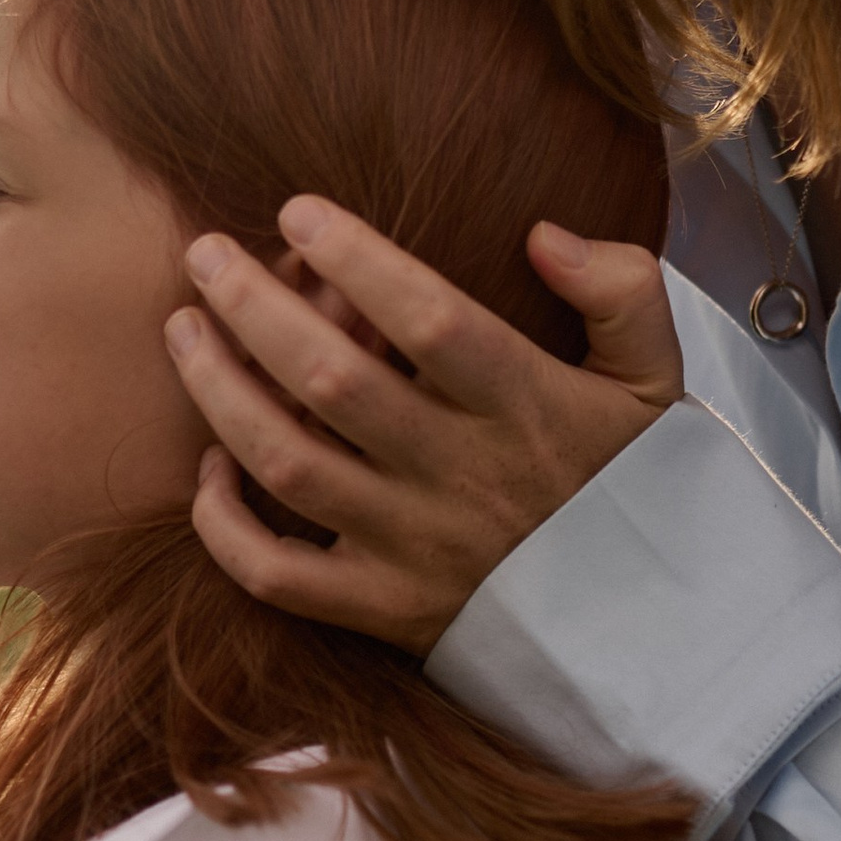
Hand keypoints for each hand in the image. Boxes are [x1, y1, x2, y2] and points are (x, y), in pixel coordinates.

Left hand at [164, 198, 684, 650]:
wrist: (647, 628)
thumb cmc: (631, 482)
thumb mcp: (656, 381)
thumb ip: (622, 291)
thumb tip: (544, 235)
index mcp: (524, 405)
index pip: (429, 320)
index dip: (357, 259)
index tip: (298, 212)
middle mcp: (459, 475)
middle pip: (333, 383)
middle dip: (255, 308)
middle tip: (205, 253)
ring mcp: (413, 547)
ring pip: (288, 466)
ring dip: (221, 393)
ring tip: (184, 329)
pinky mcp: (382, 608)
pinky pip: (278, 576)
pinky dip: (225, 527)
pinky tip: (209, 468)